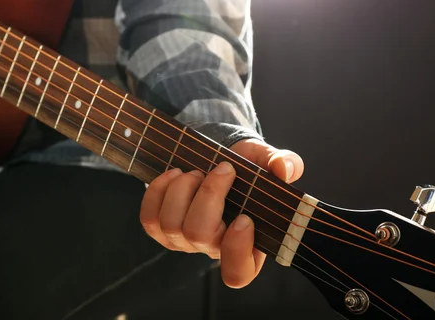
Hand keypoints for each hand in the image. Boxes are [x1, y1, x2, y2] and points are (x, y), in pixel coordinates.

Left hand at [140, 138, 303, 287]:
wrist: (219, 161)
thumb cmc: (249, 170)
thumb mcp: (268, 162)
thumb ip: (284, 164)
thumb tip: (284, 170)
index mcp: (248, 246)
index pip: (237, 272)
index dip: (237, 250)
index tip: (244, 217)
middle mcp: (212, 250)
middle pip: (200, 237)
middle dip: (208, 197)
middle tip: (222, 170)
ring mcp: (184, 242)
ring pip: (172, 225)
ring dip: (183, 189)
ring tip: (197, 171)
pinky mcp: (161, 229)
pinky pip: (150, 218)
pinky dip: (158, 191)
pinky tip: (175, 174)